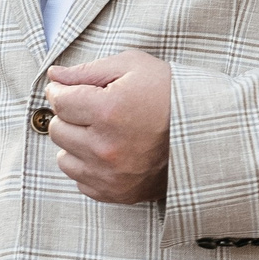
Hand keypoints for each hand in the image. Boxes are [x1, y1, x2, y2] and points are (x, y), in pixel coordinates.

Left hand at [45, 49, 171, 203]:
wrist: (204, 131)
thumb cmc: (170, 93)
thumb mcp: (133, 66)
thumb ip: (87, 71)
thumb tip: (53, 75)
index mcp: (108, 110)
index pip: (58, 101)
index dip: (61, 90)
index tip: (69, 89)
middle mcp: (105, 147)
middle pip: (57, 129)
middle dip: (70, 115)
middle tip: (92, 108)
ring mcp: (111, 174)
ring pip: (64, 157)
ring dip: (76, 143)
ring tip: (102, 132)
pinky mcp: (117, 193)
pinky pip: (81, 181)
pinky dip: (89, 166)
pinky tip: (109, 152)